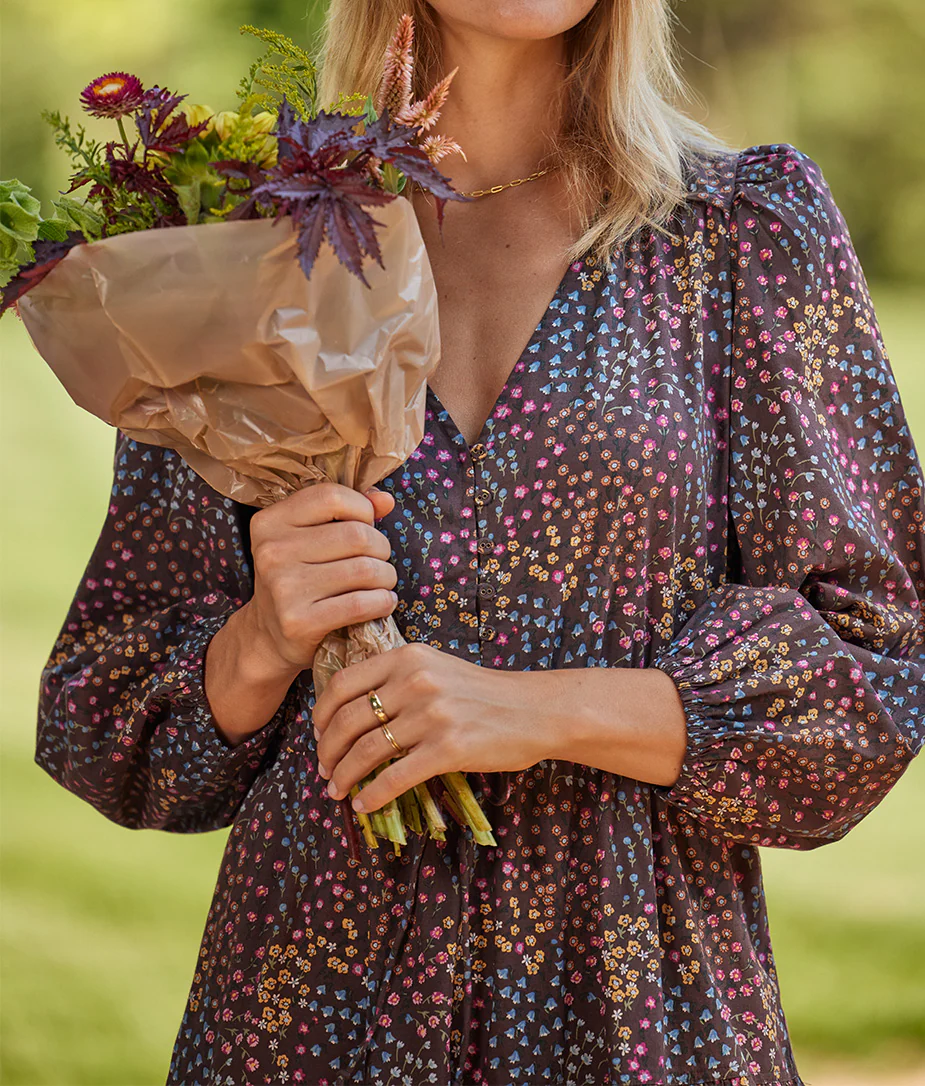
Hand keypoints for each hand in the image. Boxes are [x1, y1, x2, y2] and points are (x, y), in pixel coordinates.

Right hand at [205, 482, 397, 745]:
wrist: (269, 636)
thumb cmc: (298, 579)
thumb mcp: (310, 539)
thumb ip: (347, 512)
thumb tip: (385, 500)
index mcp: (269, 522)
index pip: (332, 497)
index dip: (362, 509)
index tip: (366, 526)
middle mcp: (271, 552)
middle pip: (355, 535)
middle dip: (381, 548)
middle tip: (380, 561)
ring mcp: (283, 588)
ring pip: (364, 570)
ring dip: (386, 577)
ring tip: (383, 583)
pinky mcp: (299, 621)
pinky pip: (360, 604)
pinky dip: (383, 602)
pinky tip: (383, 602)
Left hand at [312, 644, 566, 812]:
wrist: (535, 709)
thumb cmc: (483, 693)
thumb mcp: (436, 669)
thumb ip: (397, 679)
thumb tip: (350, 713)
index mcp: (407, 657)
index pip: (342, 683)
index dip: (321, 714)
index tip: (318, 734)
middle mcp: (415, 681)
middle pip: (348, 719)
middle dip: (328, 750)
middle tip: (325, 769)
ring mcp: (432, 714)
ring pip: (367, 750)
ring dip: (345, 775)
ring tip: (338, 790)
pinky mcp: (449, 747)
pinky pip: (396, 777)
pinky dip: (374, 795)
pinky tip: (365, 805)